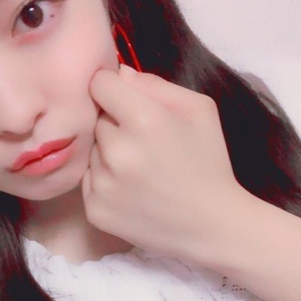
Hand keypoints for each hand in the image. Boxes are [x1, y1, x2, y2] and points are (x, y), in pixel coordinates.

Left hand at [82, 65, 249, 262]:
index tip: (124, 100)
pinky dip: (104, 182)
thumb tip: (119, 74)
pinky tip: (132, 190)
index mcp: (144, 120)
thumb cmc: (209, 163)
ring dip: (109, 154)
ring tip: (140, 170)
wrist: (212, 226)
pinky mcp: (95, 210)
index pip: (99, 84)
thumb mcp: (199, 110)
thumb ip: (156, 85)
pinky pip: (88, 180)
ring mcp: (103, 185)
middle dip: (115, 124)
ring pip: (92, 150)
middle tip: (143, 143)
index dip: (112, 88)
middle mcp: (117, 152)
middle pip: (96, 119)